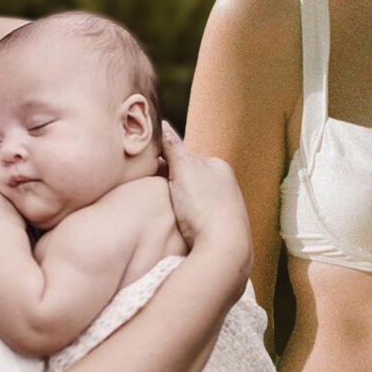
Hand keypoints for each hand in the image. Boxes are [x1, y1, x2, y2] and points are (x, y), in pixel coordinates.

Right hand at [156, 124, 251, 278]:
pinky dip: (187, 220)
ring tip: (165, 213)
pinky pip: (198, 218)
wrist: (224, 248)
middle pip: (187, 179)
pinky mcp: (222, 228)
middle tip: (151, 195)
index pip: (182, 158)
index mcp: (218, 165)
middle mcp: (226, 184)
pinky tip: (179, 227)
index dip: (160, 165)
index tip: (144, 175)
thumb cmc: (203, 207)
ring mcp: (226, 207)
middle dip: (170, 185)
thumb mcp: (183, 169)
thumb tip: (161, 123)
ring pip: (192, 199)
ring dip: (178, 203)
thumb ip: (172, 146)